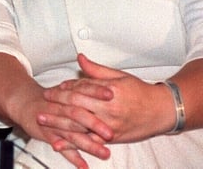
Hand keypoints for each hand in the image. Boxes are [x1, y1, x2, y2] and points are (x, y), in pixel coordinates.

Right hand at [10, 89, 109, 168]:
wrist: (24, 102)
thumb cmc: (50, 97)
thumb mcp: (66, 86)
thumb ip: (84, 82)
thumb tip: (99, 70)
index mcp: (68, 95)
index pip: (83, 89)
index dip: (95, 91)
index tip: (111, 94)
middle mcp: (61, 109)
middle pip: (77, 114)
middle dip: (94, 124)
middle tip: (110, 133)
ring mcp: (55, 124)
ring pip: (72, 134)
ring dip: (89, 145)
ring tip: (105, 153)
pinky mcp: (49, 136)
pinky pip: (63, 149)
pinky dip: (73, 158)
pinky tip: (84, 166)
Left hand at [41, 54, 171, 144]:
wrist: (161, 111)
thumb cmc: (140, 92)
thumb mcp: (119, 76)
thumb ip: (96, 70)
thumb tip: (79, 58)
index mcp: (109, 92)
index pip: (81, 90)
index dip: (65, 89)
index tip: (52, 89)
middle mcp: (108, 110)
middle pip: (76, 107)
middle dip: (56, 104)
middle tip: (42, 102)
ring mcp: (109, 126)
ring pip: (79, 125)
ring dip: (58, 123)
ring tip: (42, 121)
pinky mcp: (111, 138)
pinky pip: (88, 142)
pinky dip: (72, 144)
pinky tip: (59, 144)